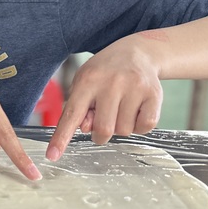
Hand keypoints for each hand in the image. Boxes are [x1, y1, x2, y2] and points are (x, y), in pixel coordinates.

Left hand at [47, 38, 161, 160]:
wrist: (137, 52)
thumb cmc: (104, 73)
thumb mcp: (84, 83)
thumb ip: (79, 108)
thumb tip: (86, 130)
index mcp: (87, 81)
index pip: (71, 115)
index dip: (61, 137)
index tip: (52, 156)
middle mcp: (111, 83)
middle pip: (103, 129)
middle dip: (100, 135)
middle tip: (102, 123)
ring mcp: (134, 88)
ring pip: (124, 131)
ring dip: (120, 128)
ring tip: (120, 109)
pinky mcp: (155, 94)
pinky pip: (145, 127)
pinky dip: (139, 127)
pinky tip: (135, 111)